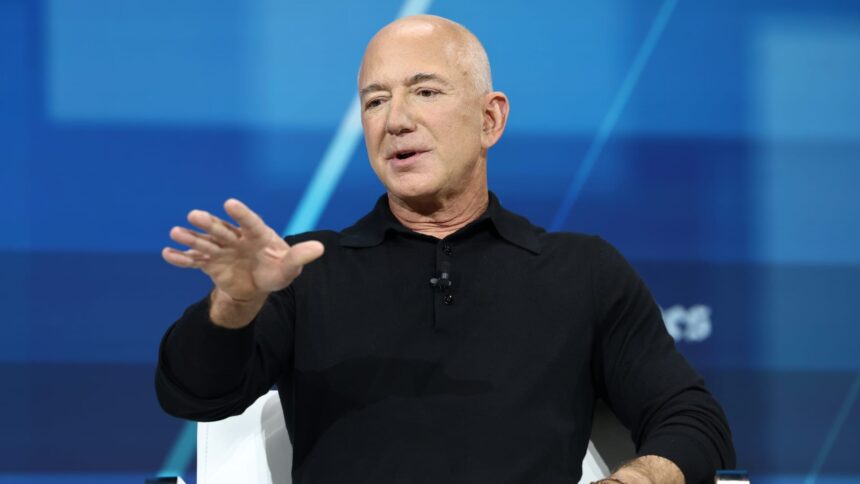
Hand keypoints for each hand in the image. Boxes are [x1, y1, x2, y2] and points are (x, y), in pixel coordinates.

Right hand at [163, 199, 323, 313]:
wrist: (256, 287)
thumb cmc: (276, 272)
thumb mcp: (290, 268)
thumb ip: (300, 257)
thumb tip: (320, 248)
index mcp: (258, 235)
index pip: (249, 222)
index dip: (240, 213)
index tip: (229, 203)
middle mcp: (237, 238)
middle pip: (222, 229)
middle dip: (208, 223)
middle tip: (193, 215)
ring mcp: (222, 250)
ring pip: (205, 242)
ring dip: (191, 237)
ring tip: (176, 232)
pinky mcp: (210, 263)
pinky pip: (194, 261)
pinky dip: (181, 258)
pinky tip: (168, 254)